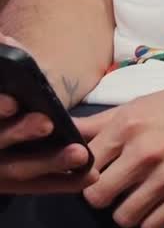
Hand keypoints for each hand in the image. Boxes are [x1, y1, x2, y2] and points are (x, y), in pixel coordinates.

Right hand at [0, 32, 98, 193]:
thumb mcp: (0, 82)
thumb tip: (7, 41)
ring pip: (19, 171)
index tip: (14, 102)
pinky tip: (89, 176)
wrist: (0, 145)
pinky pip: (39, 187)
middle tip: (48, 123)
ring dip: (50, 162)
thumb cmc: (5, 107)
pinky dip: (63, 182)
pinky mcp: (15, 187)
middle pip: (0, 145)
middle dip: (22, 133)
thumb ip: (1, 62)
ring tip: (79, 153)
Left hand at [76, 70, 163, 227]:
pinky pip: (151, 226)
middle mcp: (143, 152)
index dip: (88, 170)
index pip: (85, 164)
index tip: (99, 170)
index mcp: (129, 124)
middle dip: (104, 193)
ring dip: (128, 209)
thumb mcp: (145, 103)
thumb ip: (104, 122)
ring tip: (140, 195)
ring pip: (122, 217)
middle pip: (97, 196)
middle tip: (117, 186)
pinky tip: (160, 203)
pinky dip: (152, 219)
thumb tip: (69, 131)